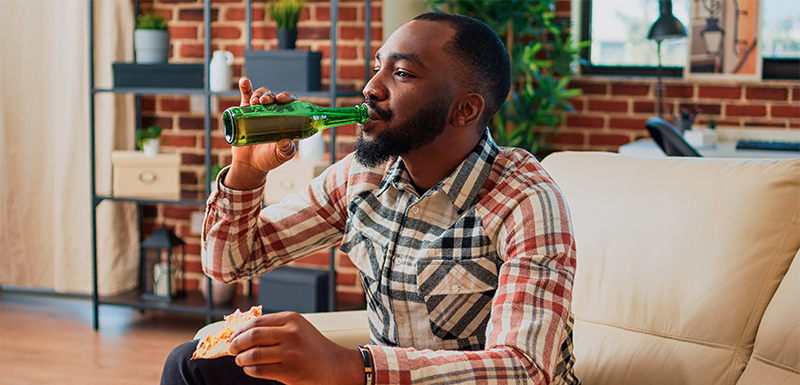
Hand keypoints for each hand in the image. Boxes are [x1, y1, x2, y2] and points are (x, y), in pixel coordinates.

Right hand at [224, 77, 297, 189]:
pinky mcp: (245, 112)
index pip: (291, 104)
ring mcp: (259, 111)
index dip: (288, 98)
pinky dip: (245, 87)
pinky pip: (246, 96)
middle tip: (267, 101)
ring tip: (255, 102)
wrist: (249, 164)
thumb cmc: (268, 158)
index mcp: (286, 120)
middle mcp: (274, 113)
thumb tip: (287, 141)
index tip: (283, 99)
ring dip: (259, 94)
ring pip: (261, 95)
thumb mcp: (280, 156)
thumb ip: (286, 151)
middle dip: (271, 96)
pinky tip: (245, 81)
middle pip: (275, 98)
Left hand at [230, 312, 364, 384]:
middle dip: (237, 344)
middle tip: (232, 349)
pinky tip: (250, 369)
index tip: (234, 336)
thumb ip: (276, 327)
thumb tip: (243, 332)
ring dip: (241, 359)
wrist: (336, 366)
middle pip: (252, 336)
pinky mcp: (289, 371)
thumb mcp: (298, 328)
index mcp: (292, 319)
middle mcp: (291, 333)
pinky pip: (259, 370)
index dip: (241, 330)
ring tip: (240, 360)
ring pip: (253, 354)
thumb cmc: (314, 347)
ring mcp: (290, 353)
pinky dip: (249, 370)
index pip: (257, 322)